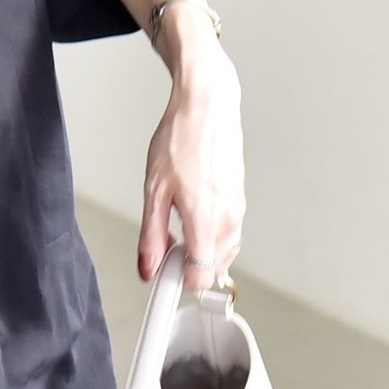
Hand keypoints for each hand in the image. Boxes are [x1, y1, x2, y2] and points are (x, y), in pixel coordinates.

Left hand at [137, 44, 245, 292]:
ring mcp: (238, 210)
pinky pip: (228, 234)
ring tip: (174, 225)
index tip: (162, 274)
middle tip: (163, 244)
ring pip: (222, 252)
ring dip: (200, 250)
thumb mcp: (153, 189)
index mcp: (207, 219)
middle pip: (212, 268)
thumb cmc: (180, 139)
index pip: (200, 276)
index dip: (179, 281)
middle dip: (187, 265)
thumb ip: (151, 234)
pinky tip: (190, 215)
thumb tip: (148, 268)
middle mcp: (229, 219)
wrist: (207, 107)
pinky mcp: (240, 201)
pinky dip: (210, 235)